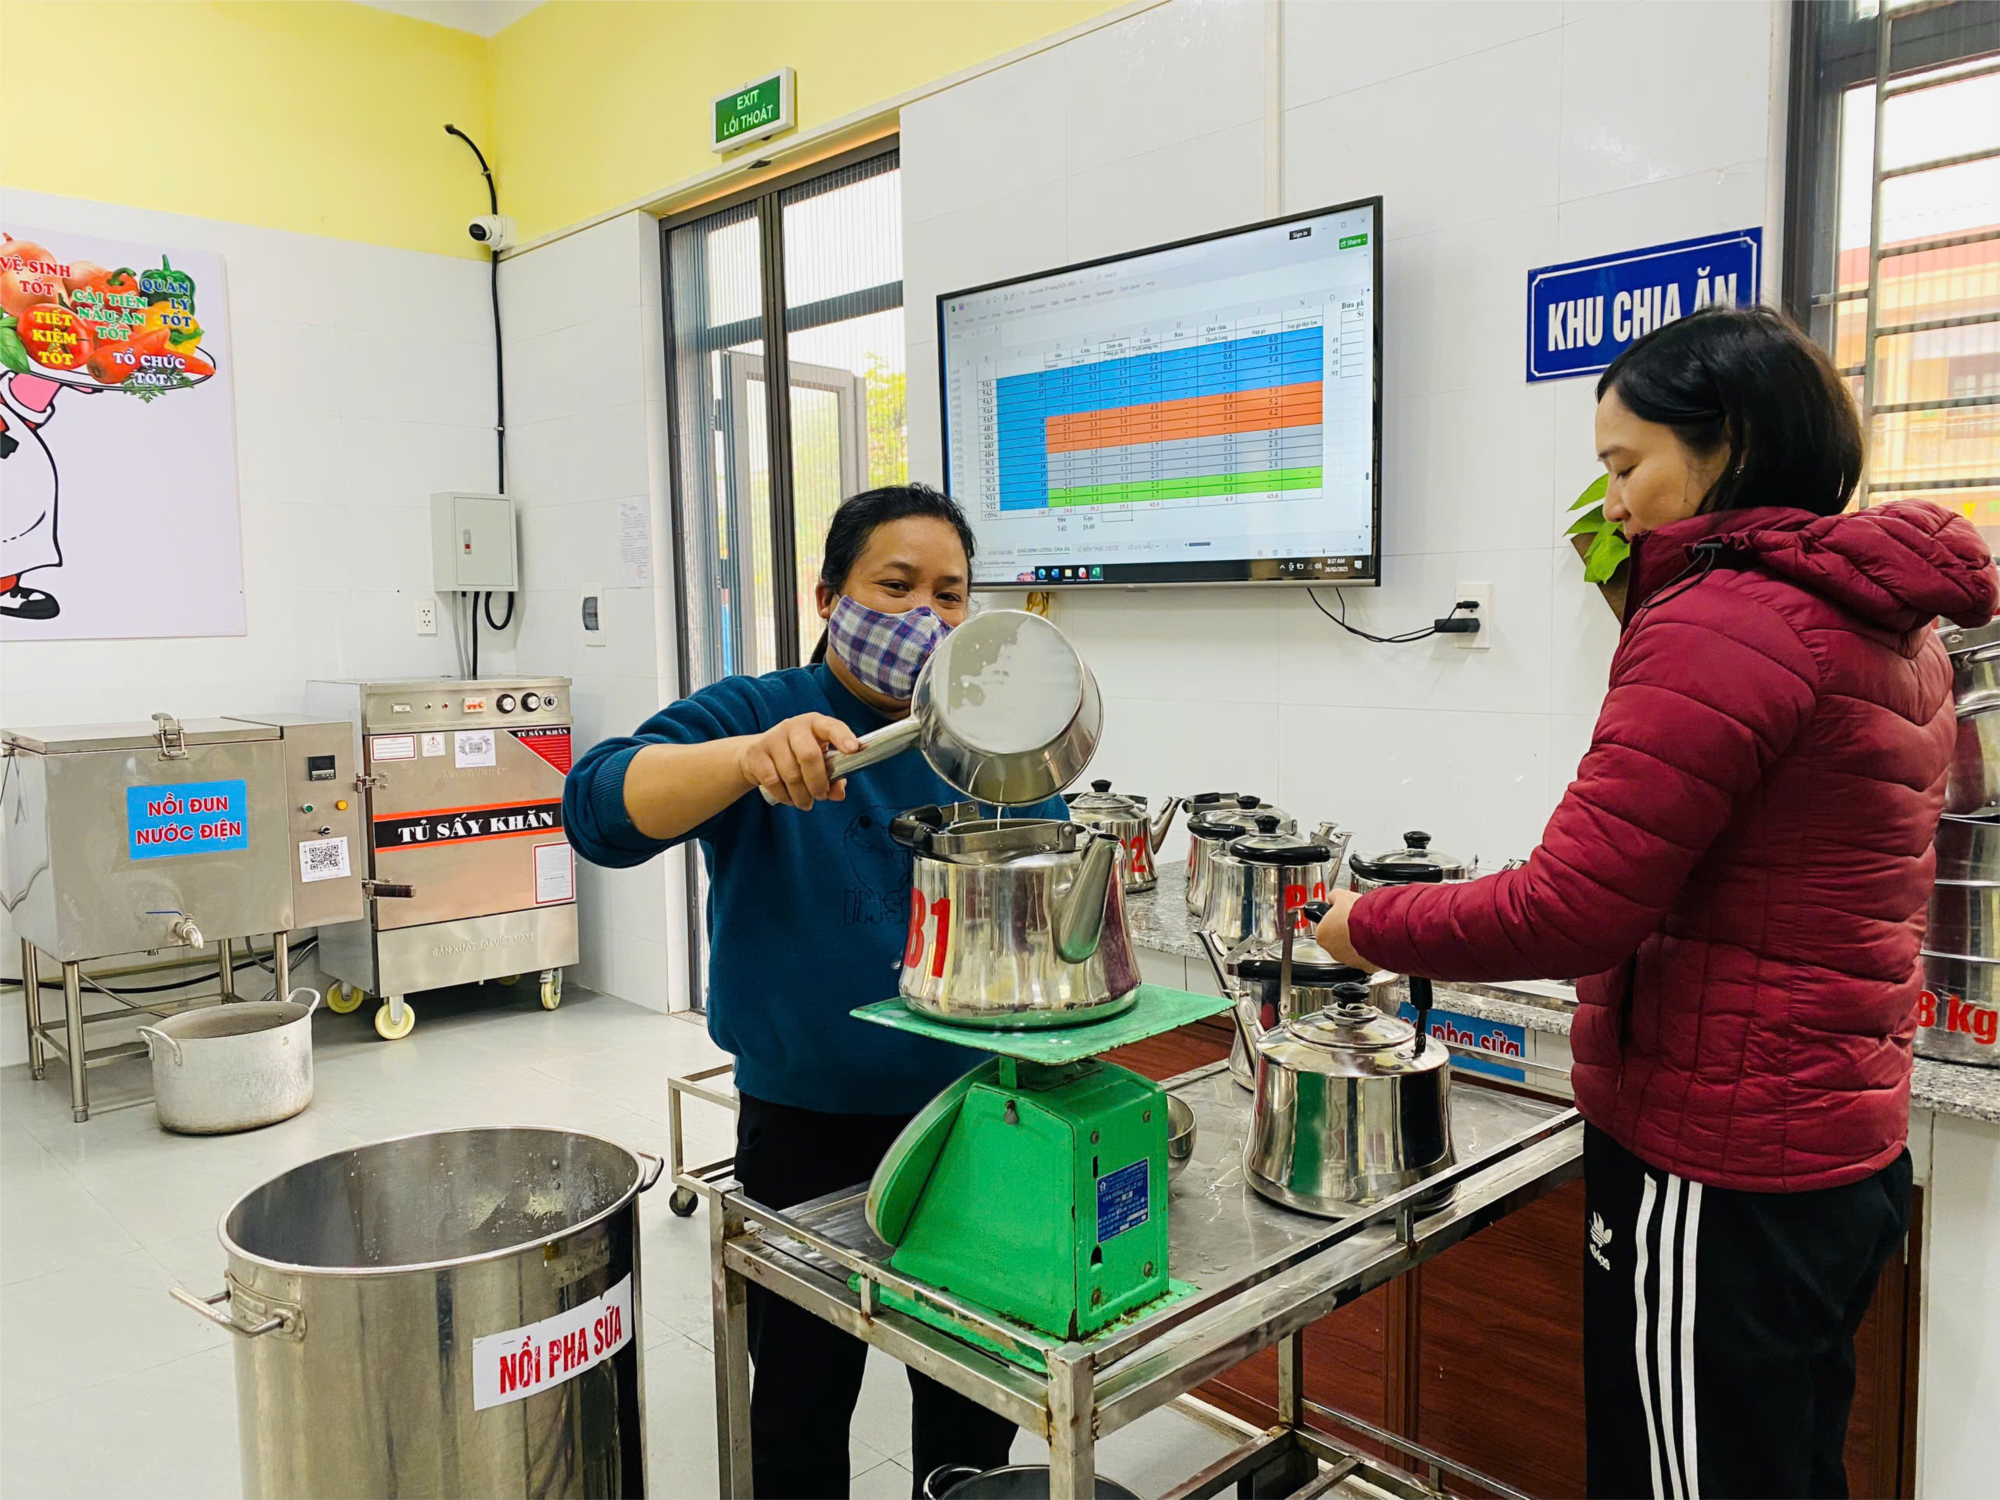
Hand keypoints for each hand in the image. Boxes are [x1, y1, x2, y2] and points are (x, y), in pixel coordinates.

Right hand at [738, 713, 861, 809]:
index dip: (843, 737)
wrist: (756, 755)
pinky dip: (784, 795)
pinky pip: (773, 781)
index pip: (831, 726)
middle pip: (809, 755)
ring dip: (801, 795)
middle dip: (818, 782)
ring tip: (806, 802)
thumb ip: (834, 778)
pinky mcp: (756, 753)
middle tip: (820, 796)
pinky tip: (789, 798)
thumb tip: (838, 794)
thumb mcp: (819, 763)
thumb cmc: (796, 757)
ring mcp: (773, 738)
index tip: (853, 749)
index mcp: (815, 724)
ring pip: (791, 774)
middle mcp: (794, 726)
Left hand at [1314, 889, 1374, 969]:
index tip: (1341, 915)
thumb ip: (1334, 897)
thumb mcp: (1342, 896)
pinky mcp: (1365, 966)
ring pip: (1352, 950)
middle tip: (1355, 921)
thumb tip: (1333, 897)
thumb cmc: (1358, 915)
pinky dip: (1370, 951)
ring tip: (1367, 929)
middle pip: (1337, 940)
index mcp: (1322, 935)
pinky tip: (1375, 940)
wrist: (1379, 928)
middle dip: (1346, 932)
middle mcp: (1333, 951)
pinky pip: (1366, 958)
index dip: (1334, 919)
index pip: (1324, 927)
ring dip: (1358, 942)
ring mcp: (1349, 960)